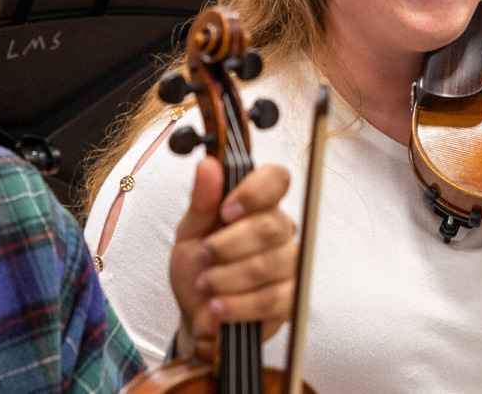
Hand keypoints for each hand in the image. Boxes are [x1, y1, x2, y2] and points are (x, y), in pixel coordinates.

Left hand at [167, 156, 296, 362]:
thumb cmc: (198, 268)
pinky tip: (218, 308)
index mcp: (258, 205)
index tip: (226, 211)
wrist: (198, 316)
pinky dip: (237, 305)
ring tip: (206, 286)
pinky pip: (270, 299)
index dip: (254, 192)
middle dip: (227, 246)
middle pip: (268, 226)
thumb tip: (208, 164)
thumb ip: (201, 201)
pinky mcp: (291, 299)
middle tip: (205, 257)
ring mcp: (290, 264)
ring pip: (266, 265)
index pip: (276, 179)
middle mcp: (281, 230)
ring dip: (226, 278)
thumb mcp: (190, 232)